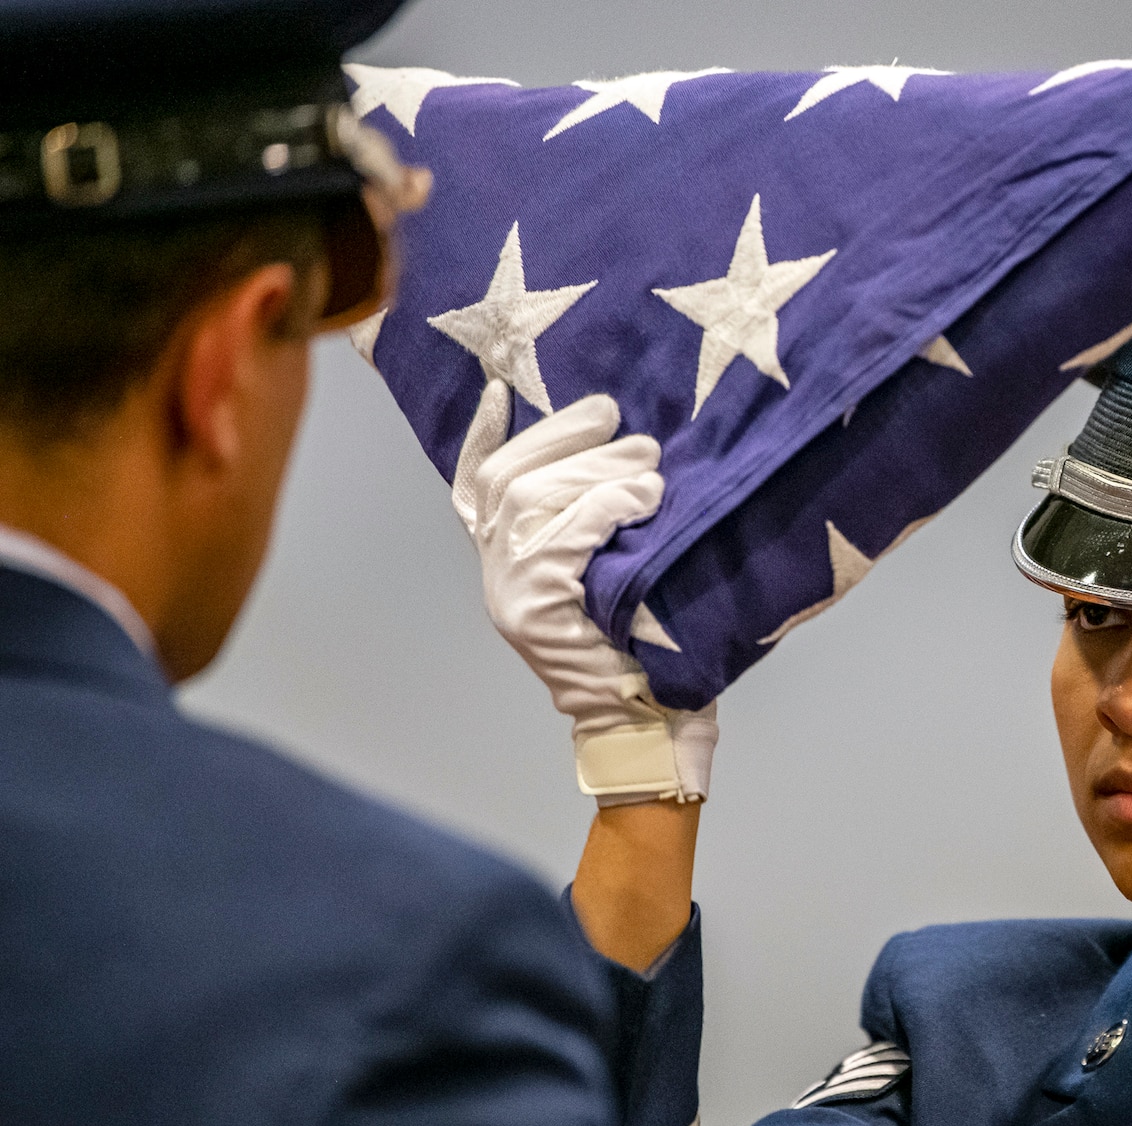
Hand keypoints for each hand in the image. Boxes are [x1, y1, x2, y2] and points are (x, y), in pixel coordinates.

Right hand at [454, 379, 716, 802]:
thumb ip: (600, 519)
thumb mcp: (619, 568)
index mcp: (508, 560)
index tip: (500, 389)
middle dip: (566, 438)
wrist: (650, 725)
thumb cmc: (649, 644)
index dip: (485, 435)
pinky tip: (644, 500)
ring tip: (649, 464)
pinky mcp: (532, 612)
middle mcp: (496, 573)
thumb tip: (633, 446)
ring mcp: (509, 594)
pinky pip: (563, 536)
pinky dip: (606, 506)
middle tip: (624, 425)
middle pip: (508, 478)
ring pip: (531, 499)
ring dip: (596, 469)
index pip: (476, 486)